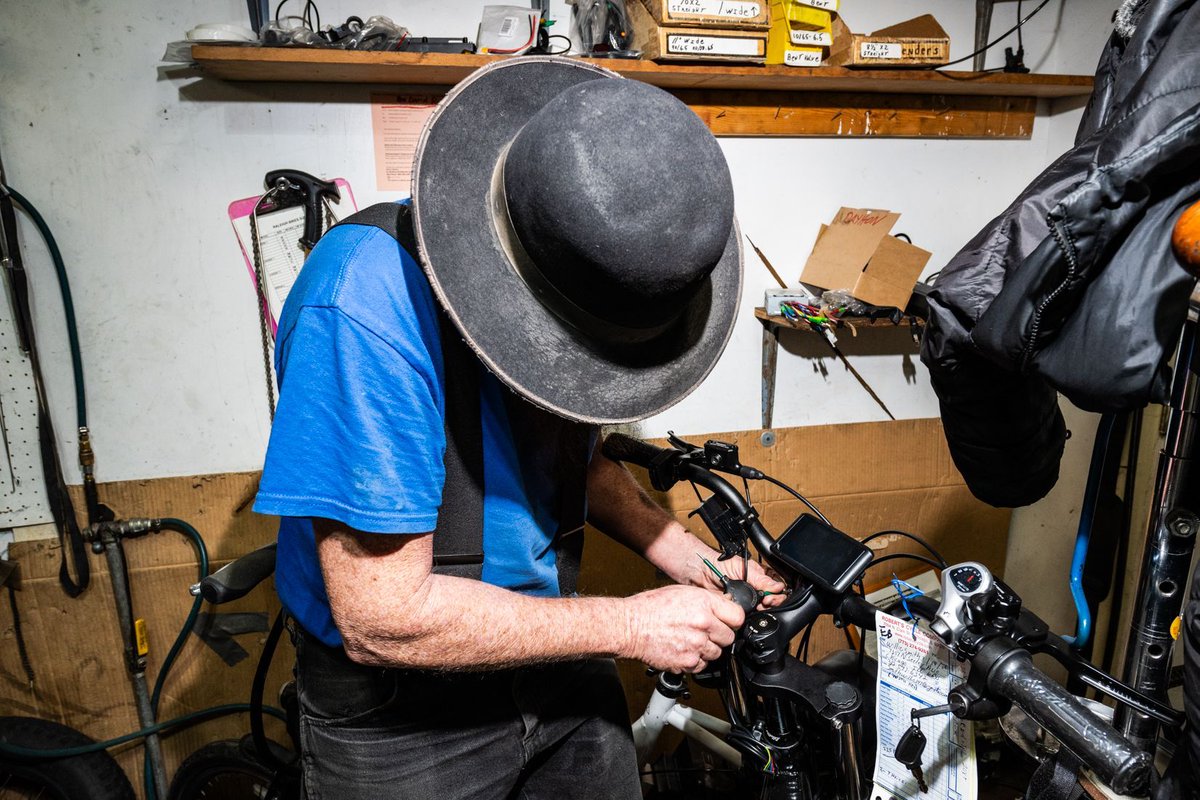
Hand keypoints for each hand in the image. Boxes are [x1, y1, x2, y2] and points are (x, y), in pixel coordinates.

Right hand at [621, 585, 744, 673]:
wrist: (630, 627)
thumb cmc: (650, 608)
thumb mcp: (682, 592)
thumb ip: (707, 600)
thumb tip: (724, 605)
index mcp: (704, 604)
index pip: (738, 616)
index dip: (732, 619)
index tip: (727, 621)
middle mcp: (703, 624)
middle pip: (729, 637)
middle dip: (719, 635)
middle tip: (704, 631)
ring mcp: (697, 645)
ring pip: (717, 653)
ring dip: (707, 648)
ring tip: (690, 640)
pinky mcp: (688, 662)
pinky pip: (703, 665)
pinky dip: (695, 660)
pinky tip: (684, 649)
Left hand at [690, 549, 787, 608]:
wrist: (700, 572)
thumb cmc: (719, 565)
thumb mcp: (742, 567)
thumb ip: (761, 578)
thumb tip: (777, 587)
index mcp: (759, 579)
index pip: (775, 590)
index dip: (776, 595)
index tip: (770, 597)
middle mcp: (754, 591)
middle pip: (771, 602)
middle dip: (771, 604)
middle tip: (766, 602)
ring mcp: (745, 602)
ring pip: (760, 611)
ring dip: (762, 611)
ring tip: (758, 607)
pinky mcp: (735, 611)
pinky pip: (745, 617)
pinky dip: (748, 617)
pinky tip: (748, 613)